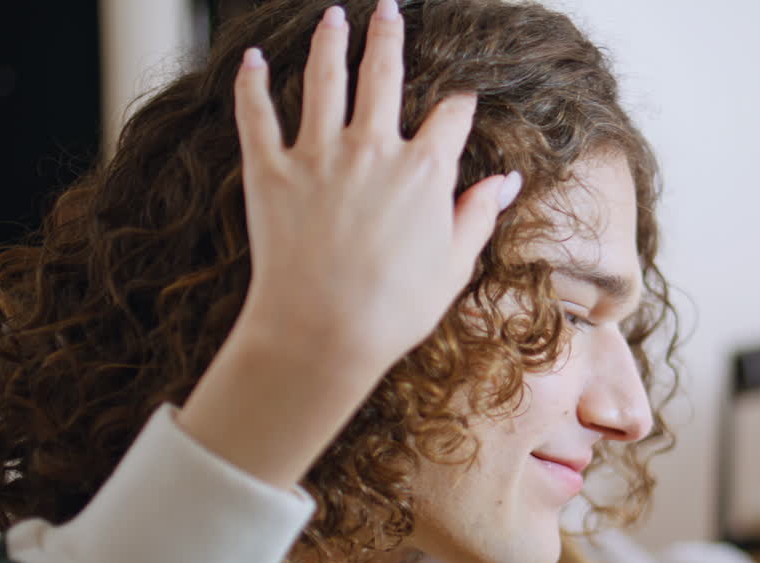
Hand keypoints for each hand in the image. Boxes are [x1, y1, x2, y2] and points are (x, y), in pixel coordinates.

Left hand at [177, 0, 519, 487]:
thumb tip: (507, 182)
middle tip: (388, 9)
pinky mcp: (270, 172)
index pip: (450, 117)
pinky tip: (252, 61)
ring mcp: (318, 156)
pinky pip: (258, 115)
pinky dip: (252, 85)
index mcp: (424, 172)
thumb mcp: (453, 265)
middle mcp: (372, 150)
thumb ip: (478, 215)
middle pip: (383, 76)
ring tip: (333, 17)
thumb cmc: (395, 310)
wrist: (322, 333)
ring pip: (323, 80)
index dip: (460, 106)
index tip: (460, 102)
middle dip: (388, 37)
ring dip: (329, 42)